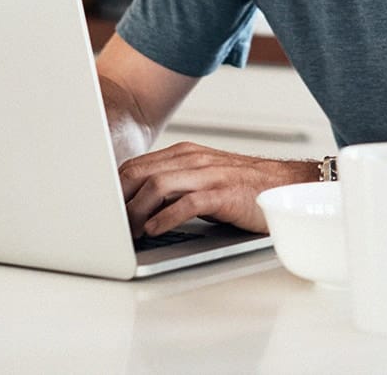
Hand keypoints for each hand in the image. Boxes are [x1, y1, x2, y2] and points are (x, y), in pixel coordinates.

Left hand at [119, 141, 317, 236]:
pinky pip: (187, 202)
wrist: (285, 185)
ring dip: (136, 211)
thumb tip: (137, 205)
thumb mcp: (203, 179)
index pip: (136, 166)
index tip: (101, 212)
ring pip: (158, 185)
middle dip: (119, 200)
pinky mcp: (223, 193)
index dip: (114, 189)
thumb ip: (174, 185)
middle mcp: (194, 159)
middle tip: (108, 226)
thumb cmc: (242, 187)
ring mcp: (209, 174)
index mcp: (185, 154)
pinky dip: (165, 217)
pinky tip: (154, 229)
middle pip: (140, 173)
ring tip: (128, 232)